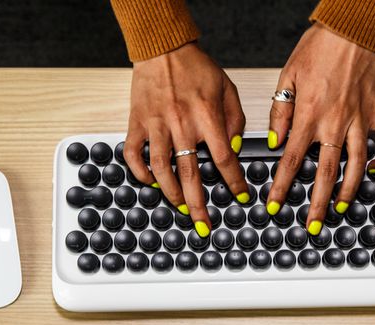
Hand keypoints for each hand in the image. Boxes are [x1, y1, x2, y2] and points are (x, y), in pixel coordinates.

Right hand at [123, 43, 247, 236]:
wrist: (163, 48)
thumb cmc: (197, 68)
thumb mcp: (227, 89)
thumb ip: (235, 121)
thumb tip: (233, 151)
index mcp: (206, 116)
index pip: (224, 159)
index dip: (233, 181)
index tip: (240, 195)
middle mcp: (181, 124)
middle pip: (190, 175)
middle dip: (199, 205)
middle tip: (203, 225)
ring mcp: (156, 125)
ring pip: (162, 170)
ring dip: (172, 194)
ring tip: (181, 208)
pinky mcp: (137, 123)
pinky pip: (134, 154)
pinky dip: (141, 172)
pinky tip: (151, 181)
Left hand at [267, 23, 374, 234]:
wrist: (352, 29)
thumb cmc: (319, 47)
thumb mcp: (287, 77)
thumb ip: (280, 113)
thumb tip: (273, 142)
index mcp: (309, 115)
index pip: (290, 160)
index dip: (281, 187)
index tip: (275, 205)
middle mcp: (336, 123)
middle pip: (324, 173)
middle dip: (316, 203)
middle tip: (312, 225)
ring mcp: (361, 120)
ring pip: (356, 165)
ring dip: (348, 190)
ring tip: (340, 208)